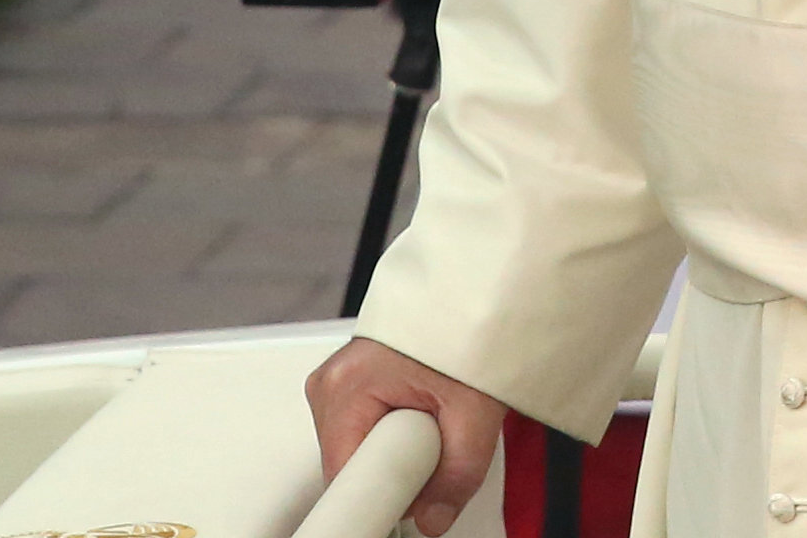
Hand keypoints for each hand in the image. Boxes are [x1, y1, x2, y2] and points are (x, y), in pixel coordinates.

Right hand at [307, 335, 507, 537]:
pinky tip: (420, 417)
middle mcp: (330, 384)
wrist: (473, 291)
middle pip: (349, 466)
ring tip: (433, 419)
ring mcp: (336, 384)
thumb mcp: (475, 408)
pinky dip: (392, 437)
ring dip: (394, 454)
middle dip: (394, 472)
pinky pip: (362, 433)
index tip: (408, 499)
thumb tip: (433, 520)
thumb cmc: (469, 327)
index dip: (381, 496)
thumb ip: (459, 473)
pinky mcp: (348, 387)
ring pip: (356, 453)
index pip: (344, 477)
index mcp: (346, 387)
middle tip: (435, 442)